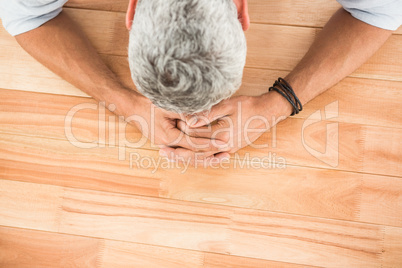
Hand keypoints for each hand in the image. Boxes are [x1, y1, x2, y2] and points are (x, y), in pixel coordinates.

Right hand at [113, 89, 228, 161]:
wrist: (133, 109)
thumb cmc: (149, 105)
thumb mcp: (168, 107)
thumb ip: (185, 114)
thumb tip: (203, 116)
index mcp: (168, 137)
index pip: (194, 144)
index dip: (210, 143)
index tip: (224, 142)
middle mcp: (168, 145)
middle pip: (193, 154)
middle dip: (211, 153)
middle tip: (228, 152)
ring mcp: (168, 146)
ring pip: (190, 156)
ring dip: (207, 157)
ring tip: (223, 156)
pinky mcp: (169, 144)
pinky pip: (186, 152)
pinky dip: (198, 153)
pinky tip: (210, 153)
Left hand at [160, 91, 291, 161]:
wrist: (267, 113)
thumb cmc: (248, 106)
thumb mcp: (227, 105)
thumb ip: (207, 114)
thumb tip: (188, 121)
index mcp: (221, 135)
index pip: (195, 135)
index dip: (180, 130)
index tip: (167, 127)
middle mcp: (223, 146)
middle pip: (195, 152)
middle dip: (177, 151)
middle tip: (161, 150)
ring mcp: (228, 150)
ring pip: (202, 158)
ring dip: (186, 158)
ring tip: (171, 156)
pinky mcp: (230, 149)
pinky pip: (211, 157)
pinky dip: (199, 158)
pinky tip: (190, 158)